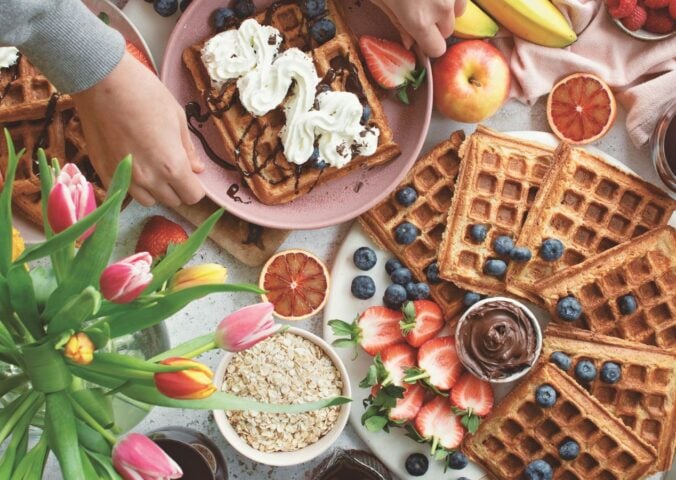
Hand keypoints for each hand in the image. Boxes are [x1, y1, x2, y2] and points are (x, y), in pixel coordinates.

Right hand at [72, 52, 204, 206]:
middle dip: (177, 186)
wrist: (102, 80)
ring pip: (148, 200)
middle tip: (172, 164)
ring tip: (151, 165)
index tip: (191, 174)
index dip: (195, 186)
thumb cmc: (145, 94)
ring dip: (155, 189)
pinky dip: (132, 184)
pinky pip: (123, 191)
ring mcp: (124, 178)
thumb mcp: (177, 118)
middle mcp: (148, 179)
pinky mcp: (103, 171)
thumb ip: (187, 149)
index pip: (192, 196)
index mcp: (172, 166)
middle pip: (172, 200)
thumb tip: (197, 168)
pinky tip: (132, 164)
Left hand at [373, 0, 466, 56]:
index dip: (427, 45)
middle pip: (447, 31)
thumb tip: (409, 43)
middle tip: (421, 12)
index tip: (420, 38)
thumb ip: (397, 22)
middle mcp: (442, 8)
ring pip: (458, 12)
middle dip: (436, 27)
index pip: (436, 49)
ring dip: (447, 9)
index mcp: (419, 20)